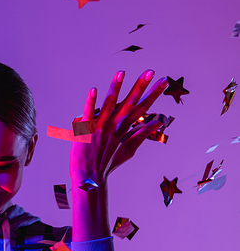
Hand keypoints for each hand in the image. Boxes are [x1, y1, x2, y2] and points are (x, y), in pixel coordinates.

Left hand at [69, 69, 168, 186]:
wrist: (89, 178)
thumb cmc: (107, 163)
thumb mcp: (129, 150)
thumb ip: (142, 135)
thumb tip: (158, 123)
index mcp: (125, 130)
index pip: (142, 109)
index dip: (153, 95)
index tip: (164, 82)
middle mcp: (115, 127)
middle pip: (130, 104)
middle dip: (141, 87)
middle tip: (151, 72)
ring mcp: (100, 128)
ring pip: (109, 105)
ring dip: (115, 88)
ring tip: (122, 72)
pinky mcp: (86, 130)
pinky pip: (88, 114)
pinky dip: (91, 103)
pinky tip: (94, 90)